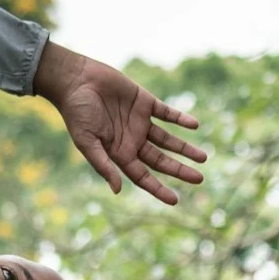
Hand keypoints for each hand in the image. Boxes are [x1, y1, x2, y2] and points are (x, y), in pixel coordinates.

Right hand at [33, 40, 207, 204]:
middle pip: (161, 160)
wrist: (75, 79)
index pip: (143, 176)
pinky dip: (180, 118)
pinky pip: (167, 113)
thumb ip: (103, 165)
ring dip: (185, 148)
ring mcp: (140, 121)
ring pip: (168, 139)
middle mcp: (132, 140)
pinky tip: (194, 125)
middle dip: (179, 170)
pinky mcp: (144, 101)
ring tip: (203, 158)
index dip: (158, 189)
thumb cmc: (76, 112)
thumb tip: (117, 190)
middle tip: (199, 179)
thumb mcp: (86, 142)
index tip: (175, 200)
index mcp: (119, 153)